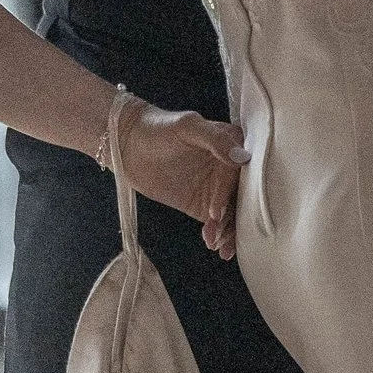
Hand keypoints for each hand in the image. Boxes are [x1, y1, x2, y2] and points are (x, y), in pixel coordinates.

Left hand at [113, 97, 247, 259]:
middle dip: (239, 220)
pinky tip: (210, 241)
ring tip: (219, 246)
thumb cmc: (159, 128)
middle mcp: (231, 168)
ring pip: (233, 213)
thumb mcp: (188, 126)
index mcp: (234, 144)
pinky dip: (216, 234)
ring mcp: (218, 189)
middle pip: (244, 197)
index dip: (235, 194)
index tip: (218, 211)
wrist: (128, 146)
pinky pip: (217, 223)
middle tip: (227, 239)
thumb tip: (243, 158)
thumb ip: (216, 140)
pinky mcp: (203, 205)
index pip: (244, 173)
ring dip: (229, 232)